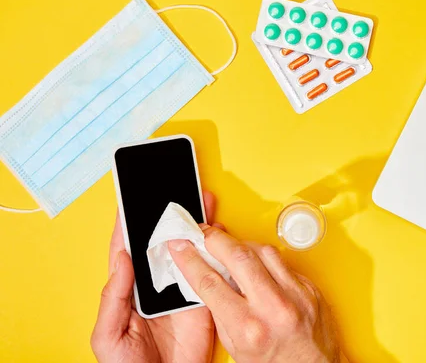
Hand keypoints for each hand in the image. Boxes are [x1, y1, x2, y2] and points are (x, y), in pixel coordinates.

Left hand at [91, 191, 219, 362]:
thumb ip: (112, 297)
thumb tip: (122, 258)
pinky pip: (210, 272)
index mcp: (130, 289)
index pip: (128, 249)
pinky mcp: (203, 300)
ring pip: (188, 250)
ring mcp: (181, 290)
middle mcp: (157, 284)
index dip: (129, 223)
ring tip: (200, 199)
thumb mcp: (108, 335)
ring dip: (195, 226)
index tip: (132, 199)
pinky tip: (218, 232)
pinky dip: (216, 251)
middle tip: (175, 188)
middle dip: (170, 214)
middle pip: (163, 242)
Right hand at [168, 225, 343, 362]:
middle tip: (203, 233)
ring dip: (241, 244)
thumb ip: (220, 311)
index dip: (189, 259)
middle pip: (237, 255)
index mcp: (249, 328)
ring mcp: (296, 295)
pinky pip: (283, 262)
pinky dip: (265, 258)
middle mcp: (274, 308)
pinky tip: (256, 261)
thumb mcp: (235, 347)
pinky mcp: (310, 288)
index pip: (210, 282)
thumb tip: (206, 277)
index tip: (180, 246)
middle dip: (214, 239)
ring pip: (263, 251)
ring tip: (229, 245)